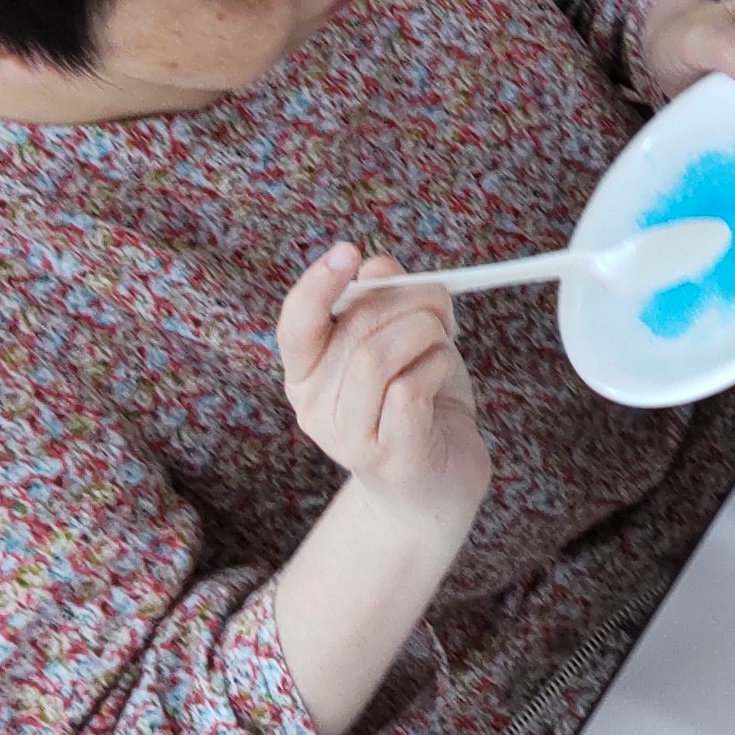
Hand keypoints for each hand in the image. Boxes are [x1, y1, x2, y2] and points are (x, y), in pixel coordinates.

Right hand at [276, 244, 489, 533]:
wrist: (439, 482)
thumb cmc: (417, 402)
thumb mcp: (402, 340)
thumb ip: (385, 301)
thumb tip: (375, 269)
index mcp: (307, 373)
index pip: (294, 325)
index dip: (315, 285)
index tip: (347, 251)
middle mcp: (315, 408)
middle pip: (354, 329)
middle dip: (408, 302)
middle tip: (438, 308)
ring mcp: (349, 438)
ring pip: (377, 357)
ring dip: (425, 334)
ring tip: (441, 345)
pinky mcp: (390, 458)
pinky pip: (407, 391)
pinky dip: (435, 368)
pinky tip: (441, 377)